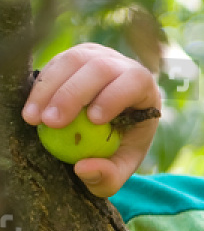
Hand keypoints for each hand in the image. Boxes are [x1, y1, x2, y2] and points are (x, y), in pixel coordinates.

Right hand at [22, 42, 161, 197]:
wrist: (111, 125)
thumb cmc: (121, 145)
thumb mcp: (121, 167)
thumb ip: (110, 175)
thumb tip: (82, 169)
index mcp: (143, 86)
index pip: (135, 81)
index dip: (114, 96)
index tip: (93, 120)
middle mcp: (121, 64)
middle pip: (99, 68)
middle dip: (72, 94)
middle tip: (51, 122)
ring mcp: (96, 55)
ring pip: (73, 61)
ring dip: (49, 89)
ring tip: (33, 119)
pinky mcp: (73, 57)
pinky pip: (55, 64)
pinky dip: (41, 86)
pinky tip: (32, 110)